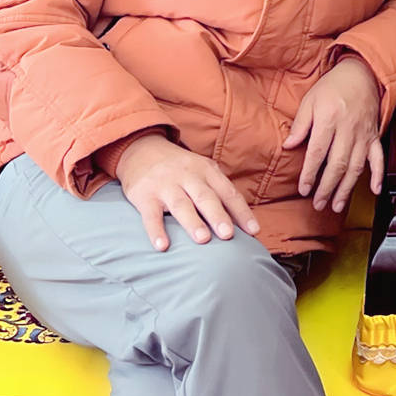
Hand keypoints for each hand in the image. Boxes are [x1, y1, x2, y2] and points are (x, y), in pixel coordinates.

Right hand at [115, 134, 258, 250]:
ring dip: (192, 222)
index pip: (228, 192)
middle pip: (205, 197)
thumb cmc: (181, 169)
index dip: (242, 211)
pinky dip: (156, 230)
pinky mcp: (144, 195)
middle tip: (228, 235)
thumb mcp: (202, 171)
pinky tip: (162, 246)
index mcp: (207, 170)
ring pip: (181, 205)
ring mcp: (165, 185)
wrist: (142, 149)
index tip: (254, 231)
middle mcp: (188, 176)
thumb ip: (219, 193)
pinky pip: (150, 215)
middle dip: (217, 216)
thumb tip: (243, 223)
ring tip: (203, 239)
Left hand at [284, 55, 384, 213]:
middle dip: (327, 187)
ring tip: (337, 205)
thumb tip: (288, 146)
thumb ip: (300, 125)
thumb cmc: (333, 86)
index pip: (318, 152)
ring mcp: (364, 135)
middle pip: (337, 164)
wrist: (362, 73)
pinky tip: (375, 190)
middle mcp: (348, 130)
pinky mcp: (374, 136)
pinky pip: (378, 158)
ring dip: (347, 188)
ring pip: (356, 167)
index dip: (310, 173)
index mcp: (329, 119)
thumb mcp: (310, 100)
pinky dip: (378, 175)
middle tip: (318, 204)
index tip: (303, 189)